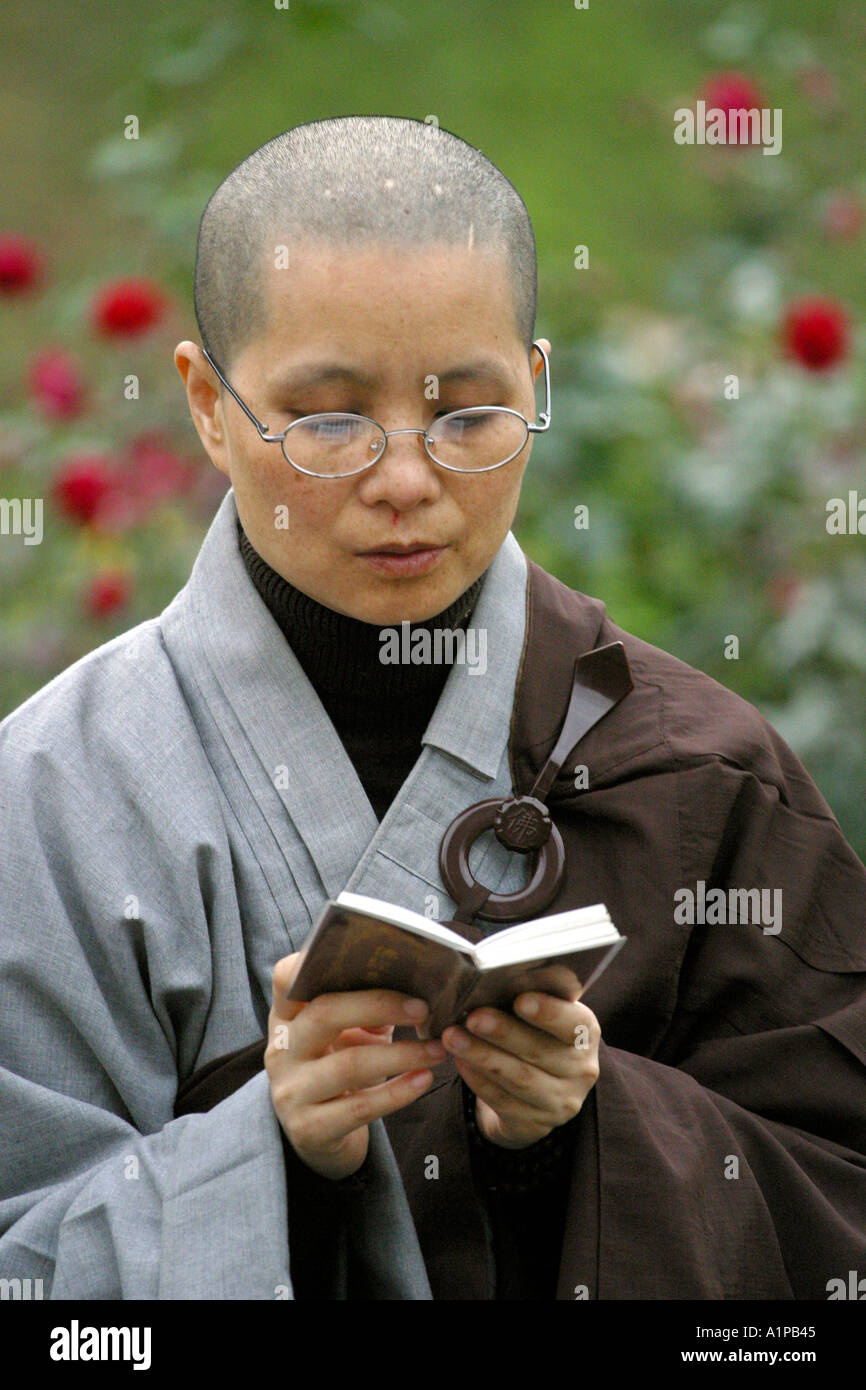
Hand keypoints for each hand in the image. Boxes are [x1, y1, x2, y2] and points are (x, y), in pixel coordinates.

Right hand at [265, 953, 446, 1178]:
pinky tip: (423, 1079)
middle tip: (423, 1008)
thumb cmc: (339, 1071)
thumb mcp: (345, 1037)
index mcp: (286, 1019)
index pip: (285, 979)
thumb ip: (364, 1010)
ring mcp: (290, 1091)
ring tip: (437, 1049)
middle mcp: (281, 1051)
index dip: (313, 963)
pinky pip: (359, 1107)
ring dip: (402, 1055)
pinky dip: (397, 1092)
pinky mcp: (309, 1129)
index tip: (365, 959)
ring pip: (349, 1065)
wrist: (320, 1137)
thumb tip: (412, 988)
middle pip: (325, 1014)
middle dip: (379, 1005)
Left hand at [441, 993, 600, 1148]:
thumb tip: (491, 983)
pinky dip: (478, 1080)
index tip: (520, 1000)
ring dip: (482, 1056)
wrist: (538, 1089)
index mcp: (585, 1034)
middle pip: (539, 1051)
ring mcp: (561, 1101)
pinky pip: (503, 1101)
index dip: (549, 1012)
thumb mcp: (542, 1017)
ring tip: (453, 1038)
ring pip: (519, 1078)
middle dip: (502, 1033)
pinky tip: (460, 1062)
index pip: (574, 1023)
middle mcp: (581, 1070)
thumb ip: (527, 1000)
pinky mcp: (537, 1124)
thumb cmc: (535, 1036)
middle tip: (472, 1017)